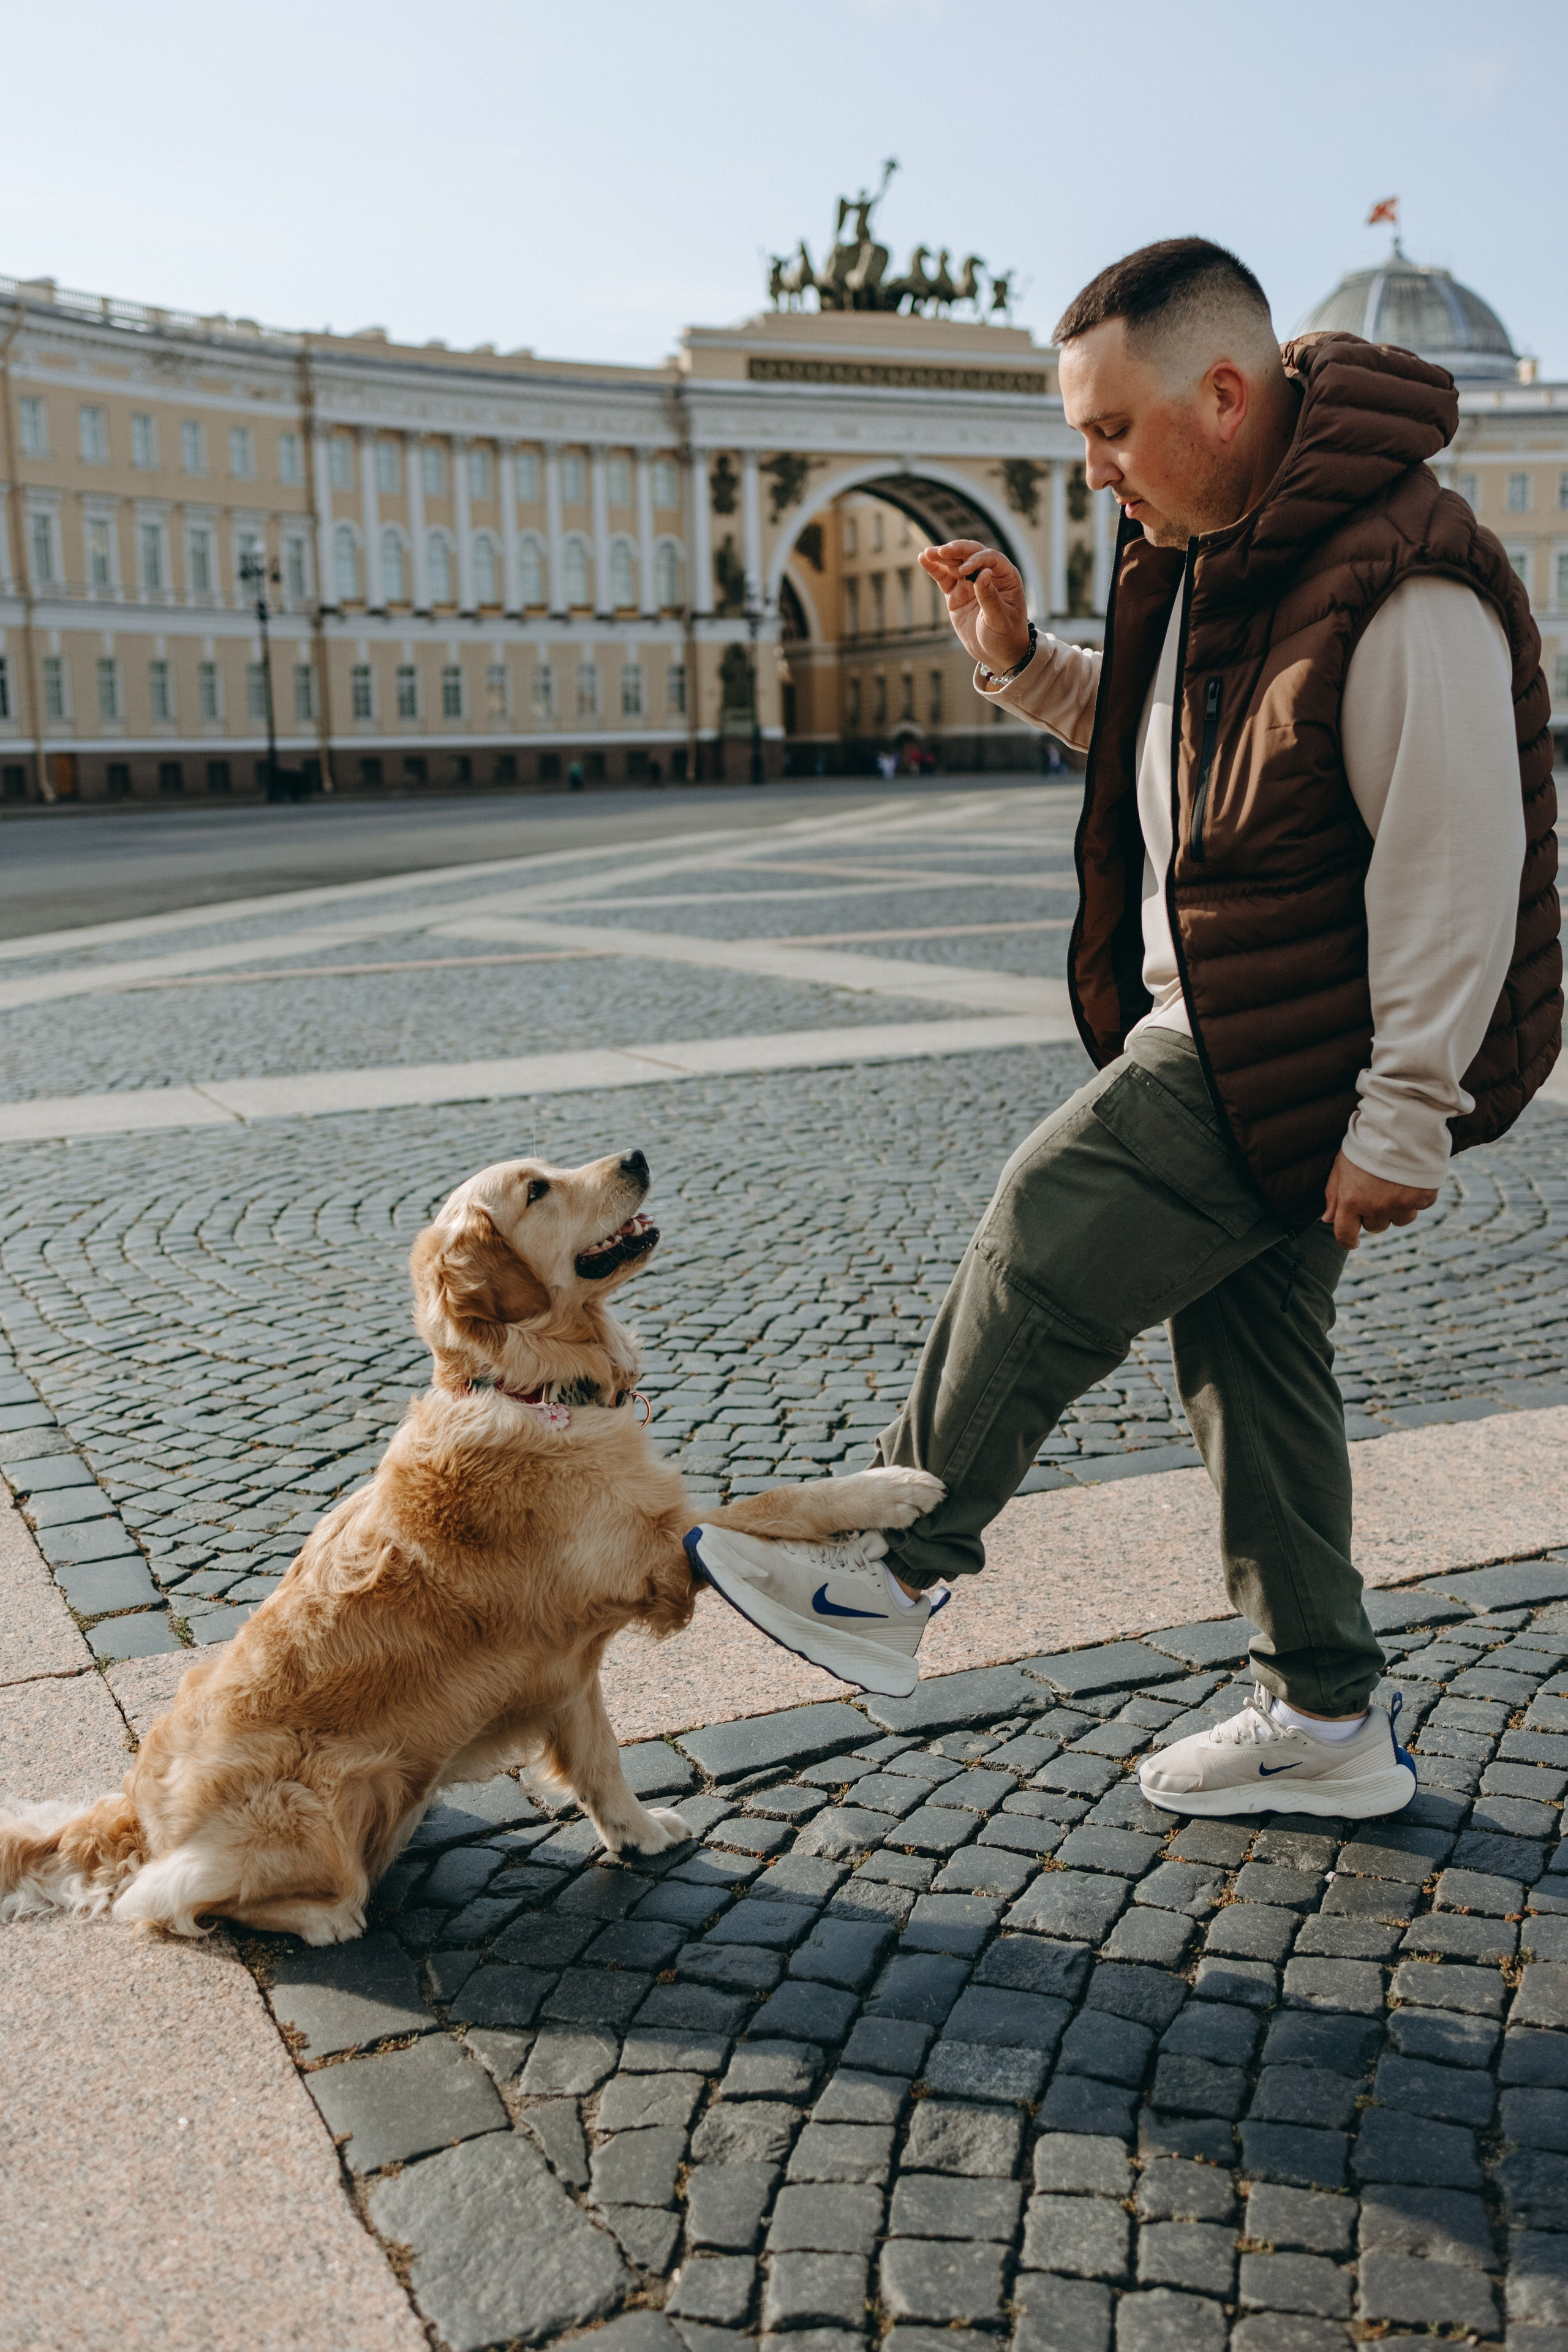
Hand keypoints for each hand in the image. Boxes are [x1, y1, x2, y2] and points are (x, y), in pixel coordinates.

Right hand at [918, 539, 1030, 672]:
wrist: (997, 654)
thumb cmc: (1006, 636)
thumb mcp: (1000, 619)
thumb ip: (989, 597)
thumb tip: (983, 573)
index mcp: (1006, 576)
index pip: (990, 559)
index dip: (976, 560)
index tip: (964, 570)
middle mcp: (988, 574)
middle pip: (970, 554)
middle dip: (956, 551)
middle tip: (942, 551)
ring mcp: (970, 583)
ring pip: (955, 563)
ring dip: (941, 556)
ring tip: (927, 553)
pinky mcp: (956, 593)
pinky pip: (944, 577)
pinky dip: (934, 568)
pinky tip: (923, 559)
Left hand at [1321, 1150, 1437, 1249]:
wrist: (1400, 1124)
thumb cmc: (1366, 1143)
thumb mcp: (1341, 1165)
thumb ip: (1333, 1195)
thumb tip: (1327, 1219)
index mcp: (1351, 1200)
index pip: (1345, 1234)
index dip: (1348, 1241)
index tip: (1352, 1241)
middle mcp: (1376, 1207)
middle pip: (1374, 1227)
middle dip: (1374, 1214)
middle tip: (1377, 1190)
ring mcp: (1401, 1204)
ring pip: (1399, 1220)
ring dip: (1397, 1208)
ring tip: (1395, 1183)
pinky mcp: (1423, 1198)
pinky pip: (1418, 1207)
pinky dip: (1416, 1197)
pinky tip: (1411, 1178)